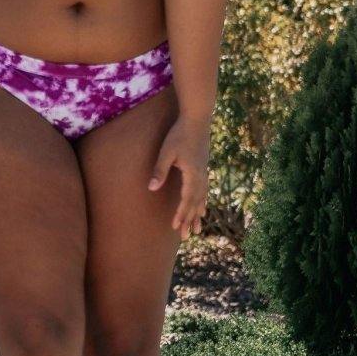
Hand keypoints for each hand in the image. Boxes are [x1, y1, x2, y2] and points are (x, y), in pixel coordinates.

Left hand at [147, 115, 209, 238]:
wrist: (197, 119)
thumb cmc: (179, 134)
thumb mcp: (166, 152)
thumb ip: (160, 170)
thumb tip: (152, 188)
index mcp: (193, 174)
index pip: (186, 200)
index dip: (181, 214)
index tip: (175, 227)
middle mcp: (202, 176)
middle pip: (196, 203)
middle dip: (189, 220)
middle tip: (185, 236)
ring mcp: (204, 172)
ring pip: (202, 198)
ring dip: (197, 214)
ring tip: (196, 229)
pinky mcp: (203, 168)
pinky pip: (204, 190)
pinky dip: (202, 202)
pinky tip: (202, 209)